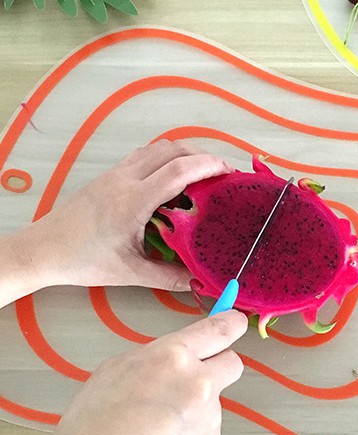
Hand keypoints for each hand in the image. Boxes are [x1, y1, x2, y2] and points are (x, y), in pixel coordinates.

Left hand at [15, 140, 232, 291]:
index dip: (208, 166)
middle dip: (202, 155)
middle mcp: (125, 179)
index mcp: (133, 201)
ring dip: (184, 153)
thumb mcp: (130, 273)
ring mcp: (116, 173)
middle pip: (171, 149)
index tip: (228, 172)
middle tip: (222, 172)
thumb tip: (199, 279)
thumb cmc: (83, 260)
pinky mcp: (110, 175)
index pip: (178, 170)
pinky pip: (145, 155)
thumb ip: (168, 277)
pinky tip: (173, 177)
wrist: (44, 248)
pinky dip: (166, 157)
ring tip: (202, 171)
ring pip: (157, 148)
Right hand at [25, 310, 247, 434]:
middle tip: (194, 380)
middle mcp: (199, 383)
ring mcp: (210, 419)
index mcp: (172, 357)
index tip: (236, 321)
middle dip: (218, 366)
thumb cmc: (90, 432)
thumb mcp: (114, 372)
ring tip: (156, 429)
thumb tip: (173, 358)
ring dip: (195, 409)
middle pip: (232, 363)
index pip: (218, 329)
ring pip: (213, 403)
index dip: (231, 322)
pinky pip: (208, 434)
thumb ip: (153, 358)